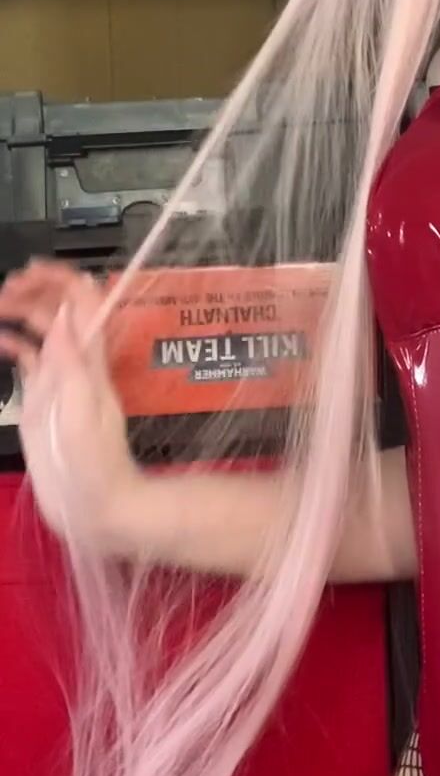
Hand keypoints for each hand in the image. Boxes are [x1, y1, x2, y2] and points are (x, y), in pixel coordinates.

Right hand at [0, 258, 143, 551]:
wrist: (95, 505)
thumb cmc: (95, 464)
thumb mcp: (82, 411)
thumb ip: (72, 363)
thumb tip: (65, 314)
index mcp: (89, 360)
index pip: (84, 303)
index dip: (61, 279)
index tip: (31, 270)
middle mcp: (74, 363)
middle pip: (59, 310)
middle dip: (35, 289)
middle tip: (7, 288)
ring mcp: (57, 379)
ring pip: (41, 330)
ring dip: (21, 310)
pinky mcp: (41, 399)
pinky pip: (28, 359)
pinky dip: (12, 342)